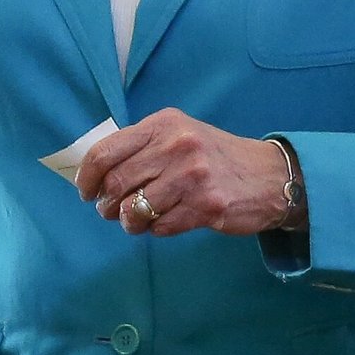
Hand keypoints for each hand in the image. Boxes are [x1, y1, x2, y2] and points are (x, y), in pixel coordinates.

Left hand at [75, 109, 299, 237]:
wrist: (269, 176)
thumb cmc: (215, 156)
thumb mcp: (179, 135)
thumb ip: (142, 146)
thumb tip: (95, 173)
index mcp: (164, 124)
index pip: (106, 151)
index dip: (88, 176)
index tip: (86, 191)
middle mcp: (177, 146)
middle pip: (117, 184)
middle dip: (106, 205)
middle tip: (111, 211)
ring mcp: (192, 176)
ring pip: (135, 209)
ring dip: (129, 221)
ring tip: (137, 220)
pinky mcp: (206, 206)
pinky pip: (161, 227)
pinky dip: (156, 230)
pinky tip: (167, 221)